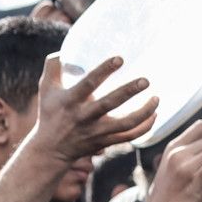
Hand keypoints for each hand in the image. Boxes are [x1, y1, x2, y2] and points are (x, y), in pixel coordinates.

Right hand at [28, 53, 157, 165]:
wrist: (50, 151)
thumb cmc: (50, 115)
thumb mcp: (45, 90)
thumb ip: (53, 67)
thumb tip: (64, 50)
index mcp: (70, 101)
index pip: (88, 84)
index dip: (104, 70)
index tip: (120, 59)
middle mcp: (83, 117)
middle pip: (109, 104)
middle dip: (128, 91)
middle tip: (145, 80)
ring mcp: (95, 132)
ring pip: (124, 124)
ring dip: (143, 112)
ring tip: (156, 98)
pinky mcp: (104, 142)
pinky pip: (129, 137)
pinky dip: (144, 127)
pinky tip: (154, 115)